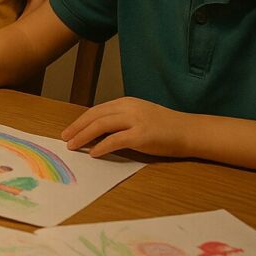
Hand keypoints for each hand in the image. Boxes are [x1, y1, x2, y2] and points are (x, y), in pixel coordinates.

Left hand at [62, 96, 188, 157]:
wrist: (189, 132)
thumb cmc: (165, 127)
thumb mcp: (140, 116)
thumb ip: (121, 120)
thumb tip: (98, 131)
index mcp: (126, 102)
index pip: (97, 110)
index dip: (81, 120)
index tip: (69, 130)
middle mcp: (129, 108)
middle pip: (95, 116)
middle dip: (77, 127)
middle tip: (65, 138)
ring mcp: (135, 121)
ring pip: (101, 125)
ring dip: (83, 136)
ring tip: (73, 146)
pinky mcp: (141, 136)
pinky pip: (115, 141)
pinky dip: (101, 147)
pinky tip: (93, 153)